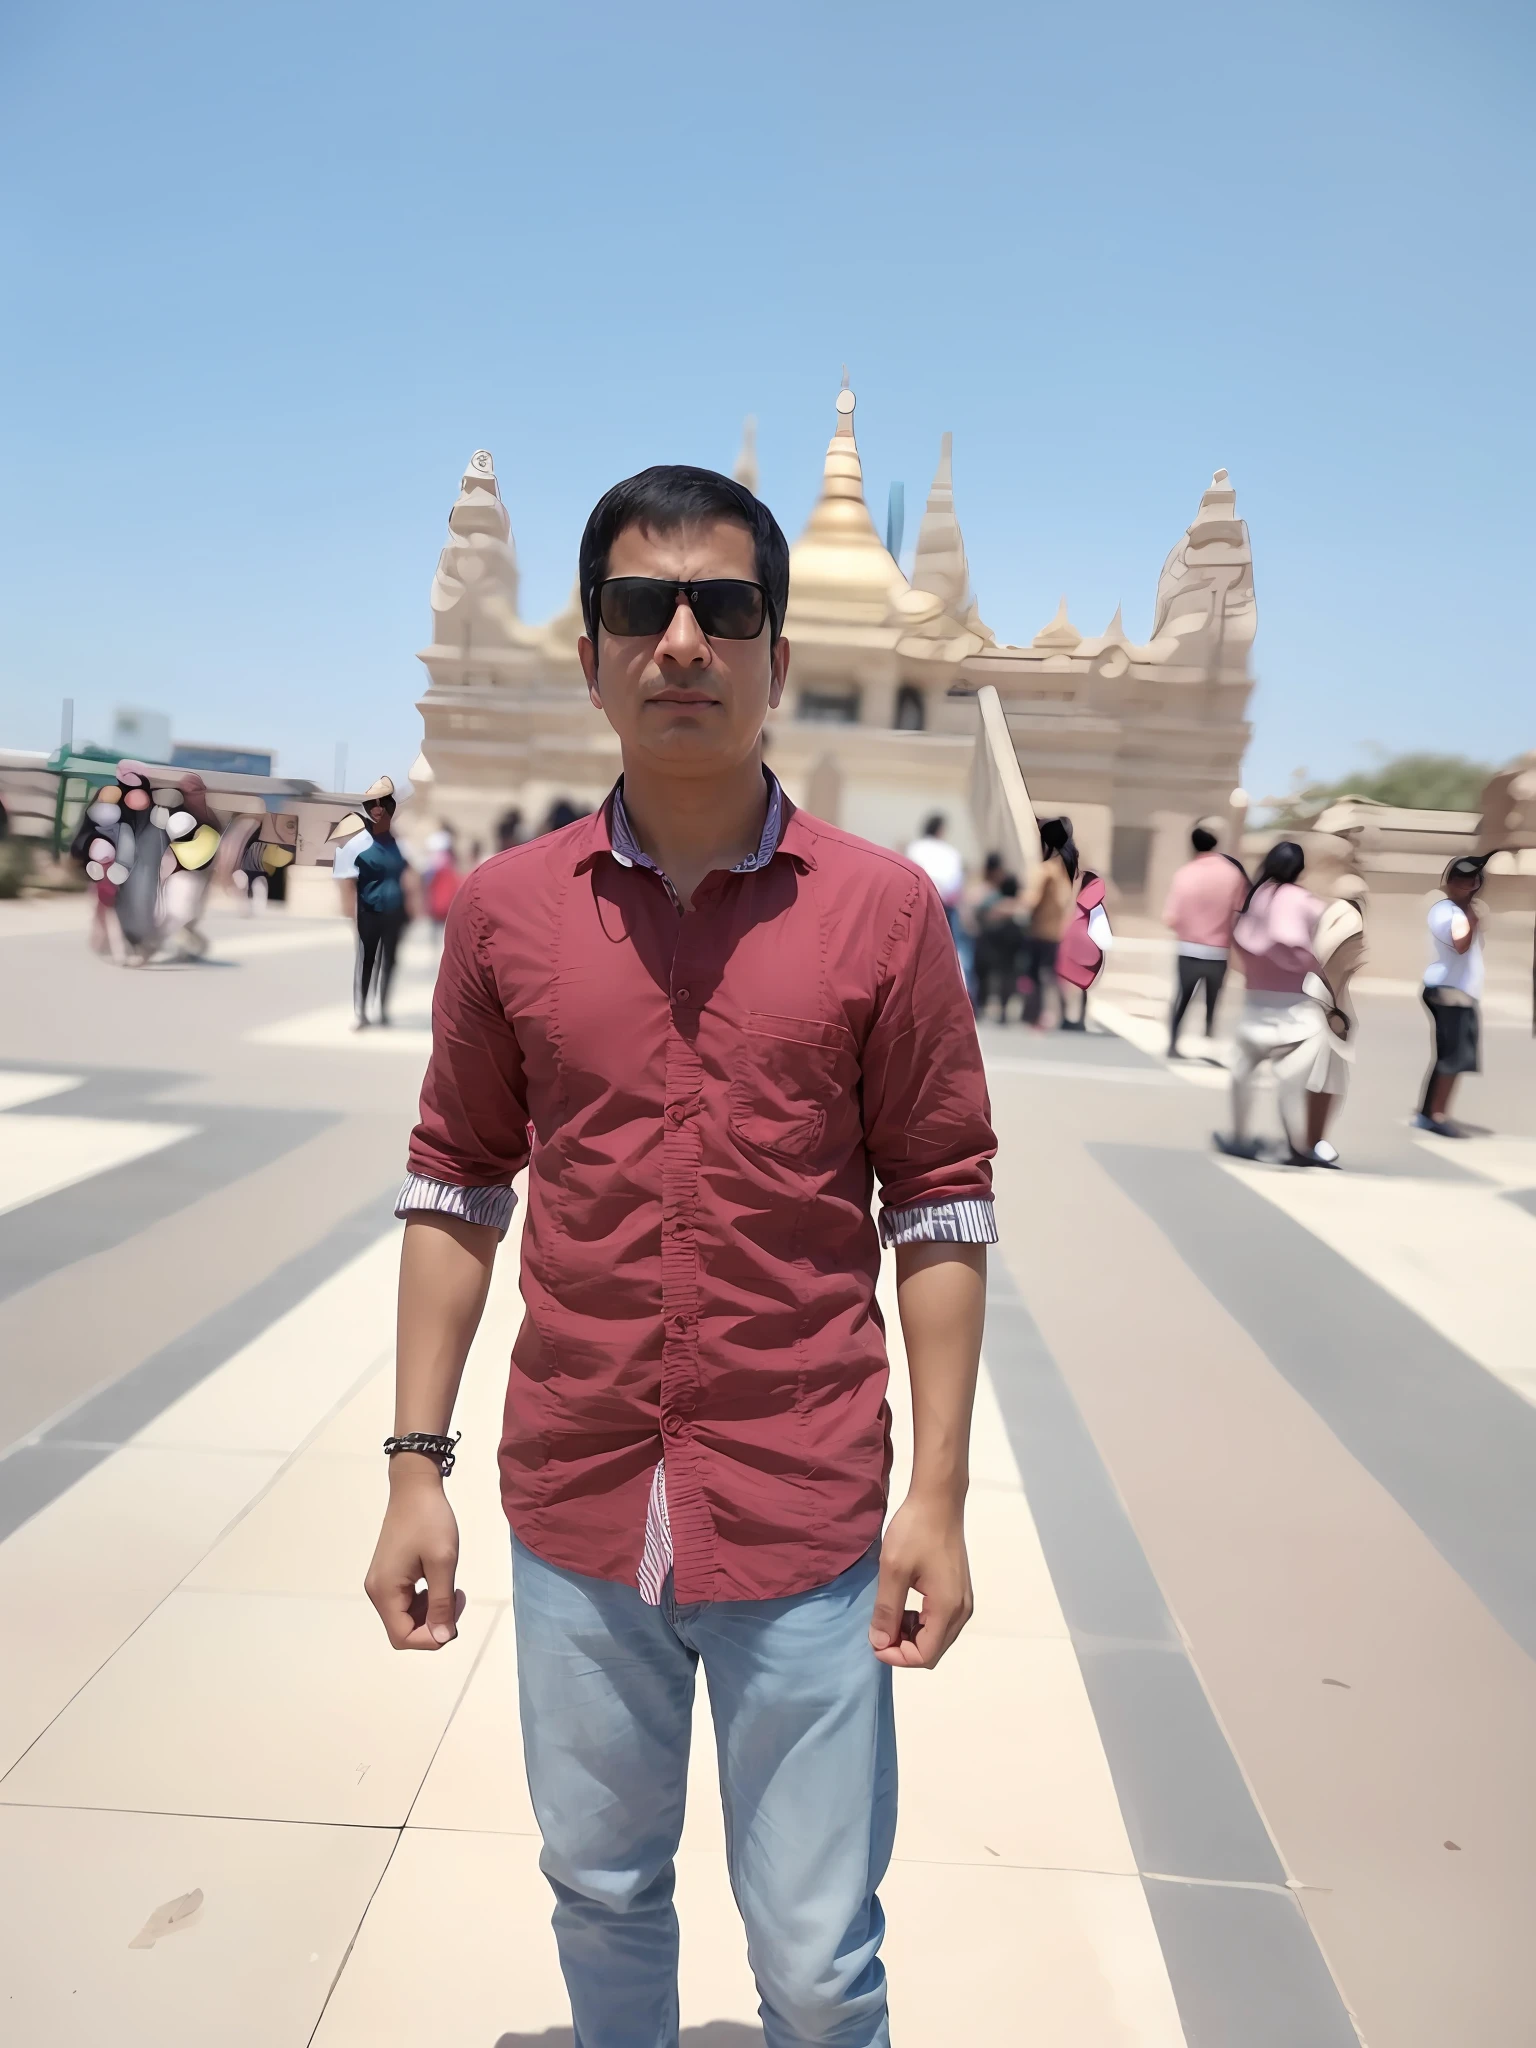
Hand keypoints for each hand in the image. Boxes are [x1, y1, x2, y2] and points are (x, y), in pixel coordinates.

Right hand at [364, 1458, 465, 1649]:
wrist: (415, 1487)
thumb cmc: (429, 1520)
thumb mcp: (442, 1562)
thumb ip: (442, 1603)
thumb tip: (441, 1638)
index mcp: (385, 1591)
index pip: (403, 1637)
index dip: (431, 1638)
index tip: (454, 1617)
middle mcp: (377, 1591)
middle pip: (404, 1630)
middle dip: (433, 1624)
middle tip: (457, 1599)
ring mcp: (381, 1582)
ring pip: (406, 1617)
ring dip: (431, 1612)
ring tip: (452, 1590)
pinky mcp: (389, 1574)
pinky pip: (406, 1602)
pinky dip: (425, 1601)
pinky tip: (440, 1583)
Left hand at [869, 1493, 972, 1669]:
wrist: (938, 1500)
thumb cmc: (916, 1531)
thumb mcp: (893, 1571)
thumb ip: (887, 1610)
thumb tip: (879, 1643)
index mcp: (948, 1608)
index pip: (924, 1655)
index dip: (897, 1656)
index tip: (874, 1640)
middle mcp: (961, 1610)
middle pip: (932, 1650)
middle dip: (903, 1647)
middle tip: (878, 1628)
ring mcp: (962, 1599)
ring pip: (936, 1636)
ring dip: (911, 1635)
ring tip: (888, 1615)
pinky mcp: (957, 1590)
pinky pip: (940, 1620)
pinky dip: (920, 1622)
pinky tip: (903, 1604)